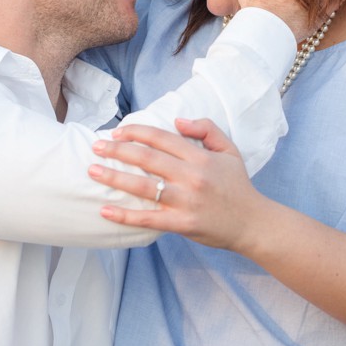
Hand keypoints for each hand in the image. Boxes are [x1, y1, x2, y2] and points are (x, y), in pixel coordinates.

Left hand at [88, 118, 265, 250]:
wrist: (253, 223)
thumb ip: (206, 129)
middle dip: (117, 150)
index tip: (117, 131)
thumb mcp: (229, 150)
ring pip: (143, 186)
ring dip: (114, 177)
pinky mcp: (182, 224)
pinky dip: (125, 215)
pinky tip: (105, 210)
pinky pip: (148, 219)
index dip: (136, 132)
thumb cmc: (238, 186)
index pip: (161, 138)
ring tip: (92, 171)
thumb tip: (177, 120)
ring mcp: (186, 201)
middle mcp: (191, 176)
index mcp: (200, 157)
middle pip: (146, 158)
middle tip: (96, 147)